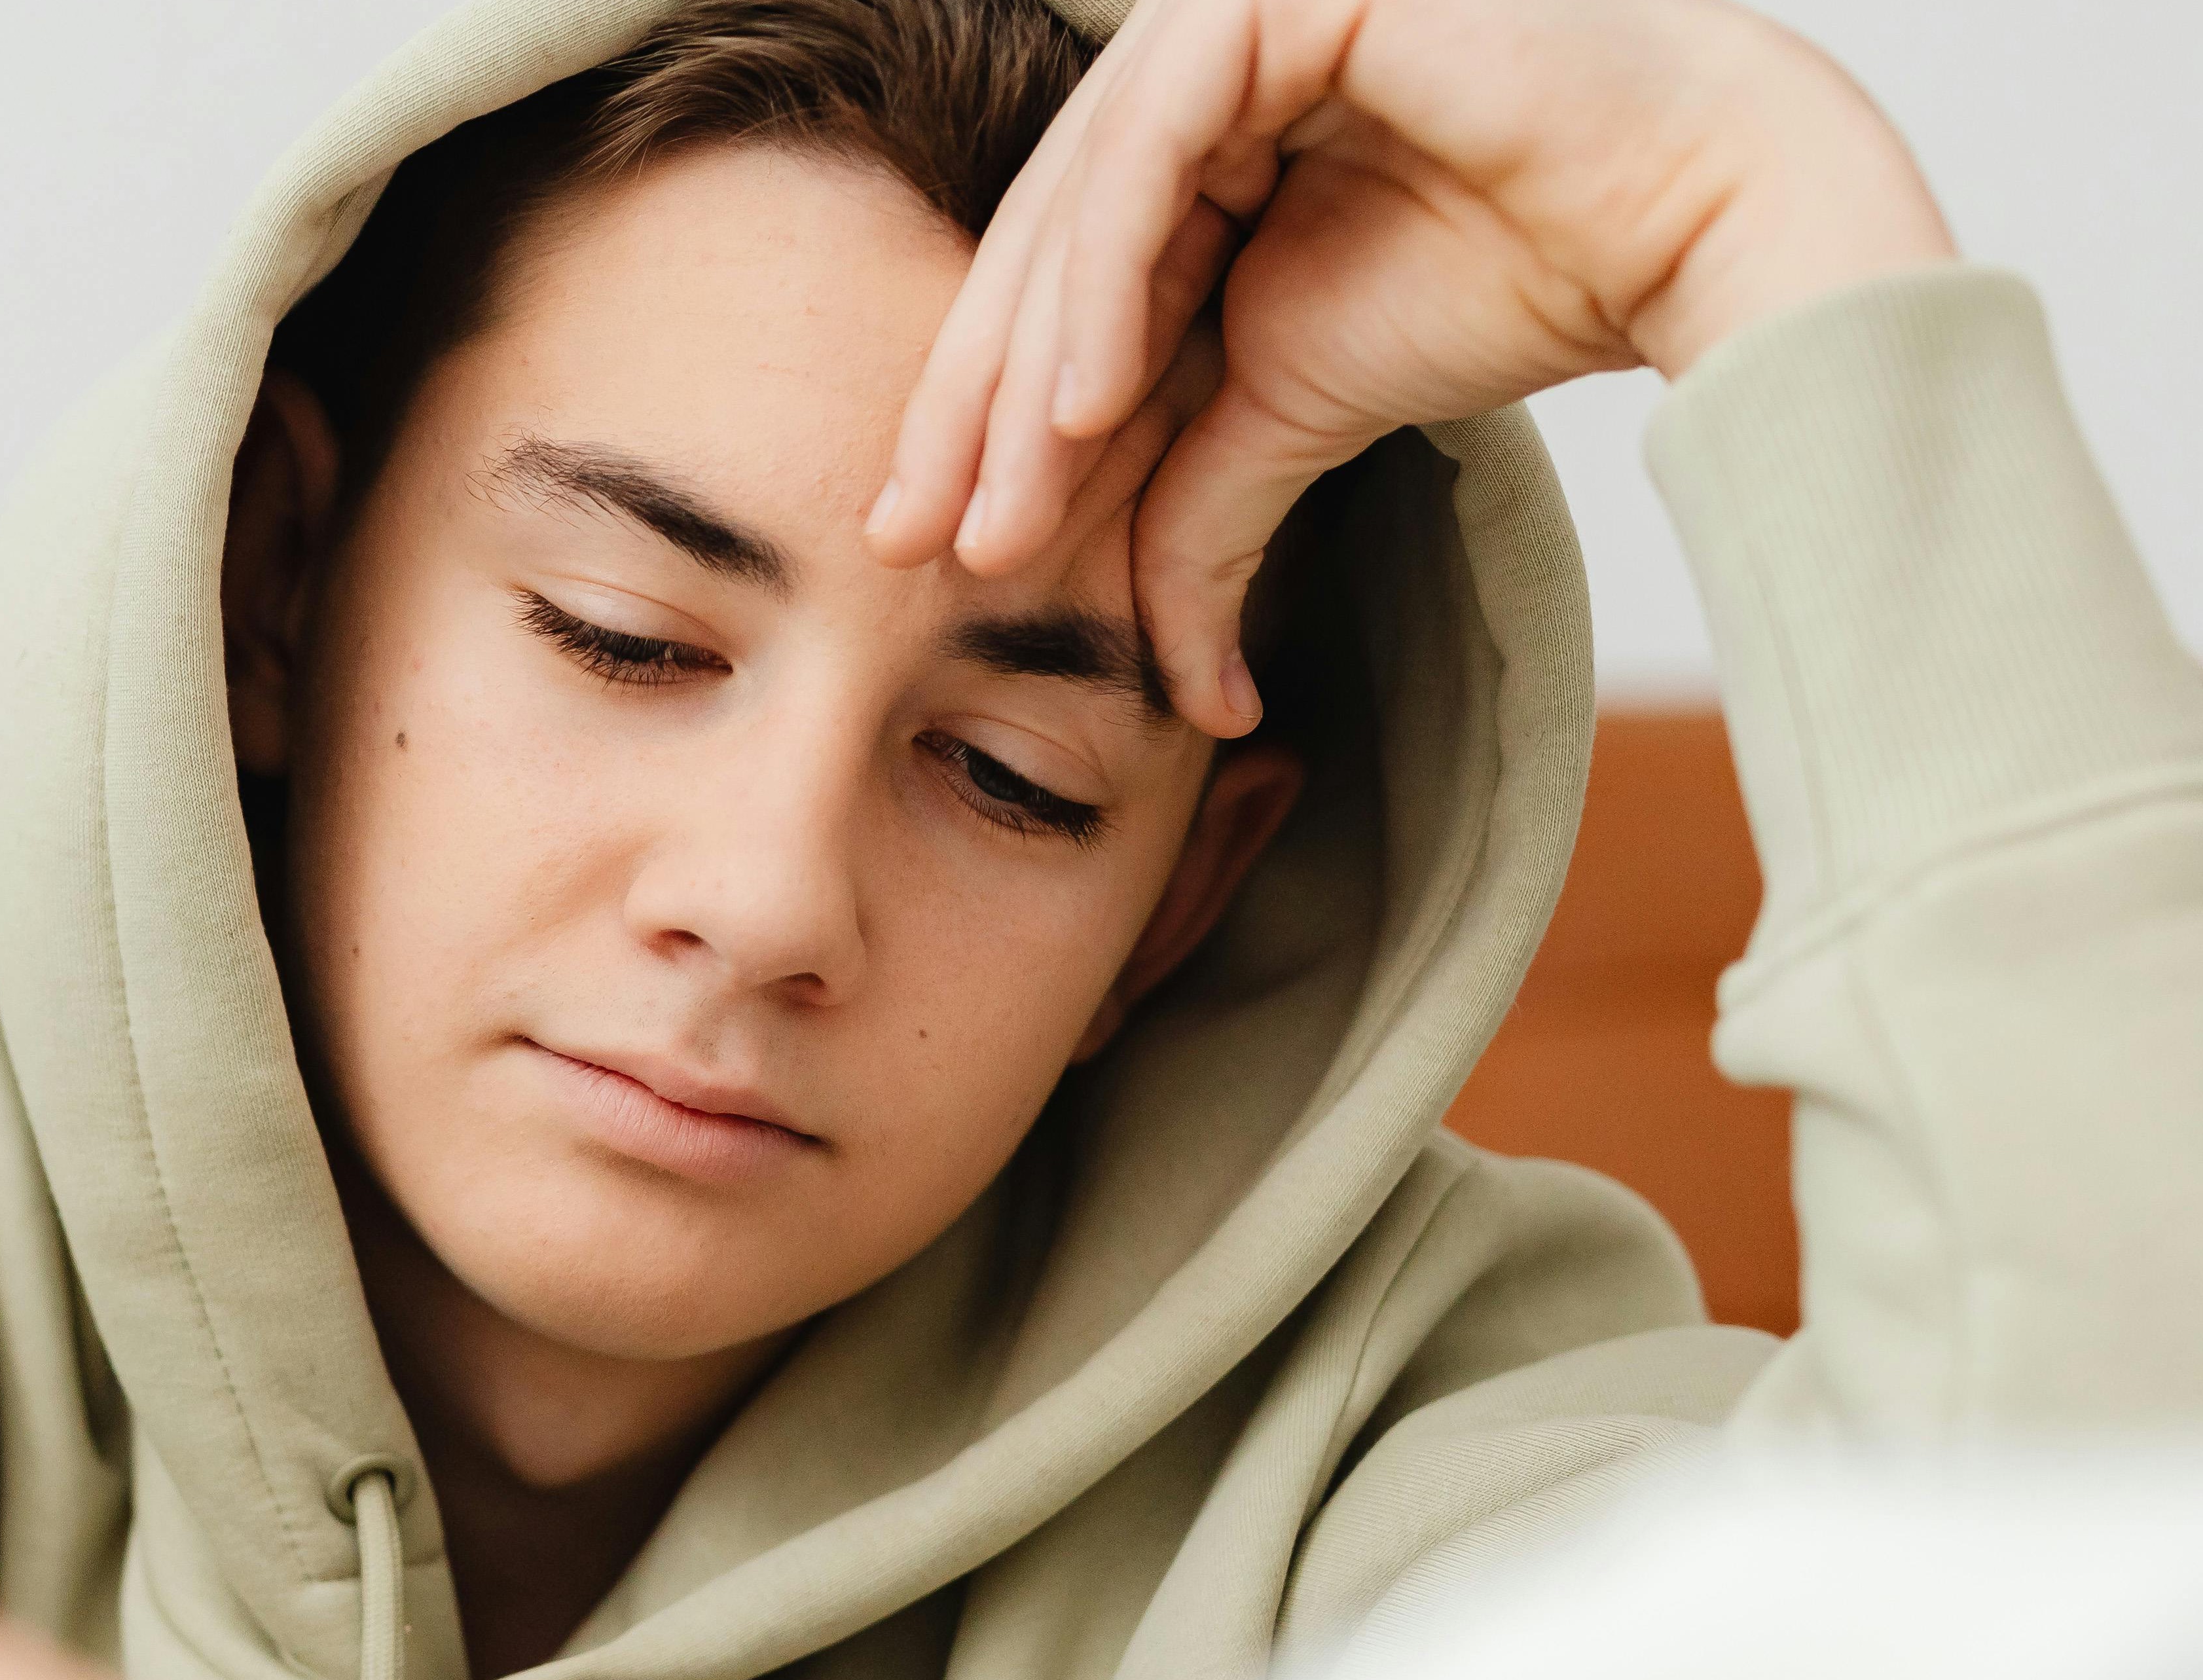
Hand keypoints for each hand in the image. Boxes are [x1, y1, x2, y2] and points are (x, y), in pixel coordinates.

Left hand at [870, 0, 1957, 736]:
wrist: (1681, 216)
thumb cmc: (1514, 285)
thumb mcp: (1295, 415)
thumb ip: (1196, 513)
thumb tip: (1181, 693)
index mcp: (1189, 150)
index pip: (1049, 290)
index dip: (979, 423)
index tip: (923, 550)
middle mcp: (1196, 75)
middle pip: (1041, 247)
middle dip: (971, 408)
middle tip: (918, 539)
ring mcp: (1235, 22)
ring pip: (1080, 203)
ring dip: (1030, 367)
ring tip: (1007, 499)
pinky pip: (1156, 143)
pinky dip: (1105, 277)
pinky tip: (1083, 400)